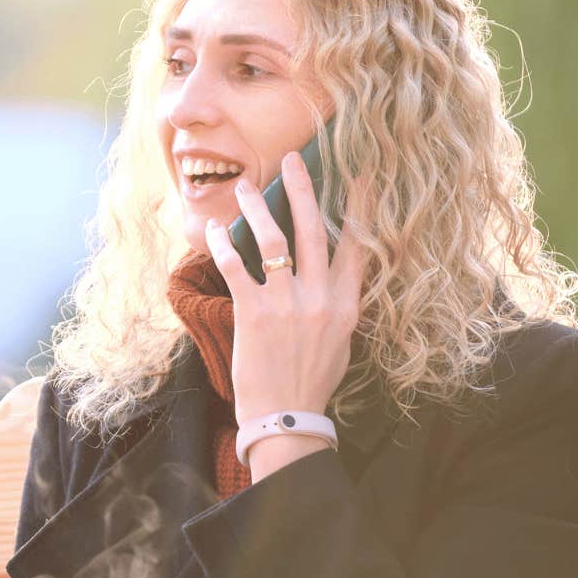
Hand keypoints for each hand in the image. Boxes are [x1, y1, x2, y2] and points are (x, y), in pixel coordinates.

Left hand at [202, 149, 369, 465]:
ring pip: (272, 239)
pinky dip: (223, 244)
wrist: (286, 417)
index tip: (362, 176)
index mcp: (346, 305)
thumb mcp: (340, 341)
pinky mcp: (253, 312)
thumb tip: (334, 276)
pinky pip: (236, 266)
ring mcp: (286, 303)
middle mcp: (320, 298)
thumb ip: (339, 305)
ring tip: (244, 186)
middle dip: (302, 189)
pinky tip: (215, 230)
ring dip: (256, 207)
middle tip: (292, 159)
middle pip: (313, 230)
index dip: (360, 208)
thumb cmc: (311, 381)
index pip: (356, 246)